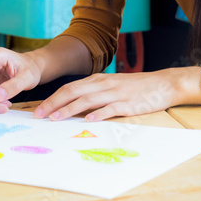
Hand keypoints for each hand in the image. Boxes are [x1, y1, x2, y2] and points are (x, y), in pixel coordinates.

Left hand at [34, 69, 185, 121]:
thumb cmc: (135, 88)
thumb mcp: (111, 86)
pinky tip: (89, 120)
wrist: (163, 84)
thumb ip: (94, 94)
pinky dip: (99, 113)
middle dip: (54, 104)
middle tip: (39, 115)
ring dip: (70, 109)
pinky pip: (111, 108)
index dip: (52, 99)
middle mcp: (103, 84)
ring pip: (88, 100)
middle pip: (73, 92)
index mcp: (97, 80)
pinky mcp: (128, 103)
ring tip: (55, 118)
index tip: (38, 110)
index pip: (69, 88)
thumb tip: (73, 108)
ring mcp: (116, 93)